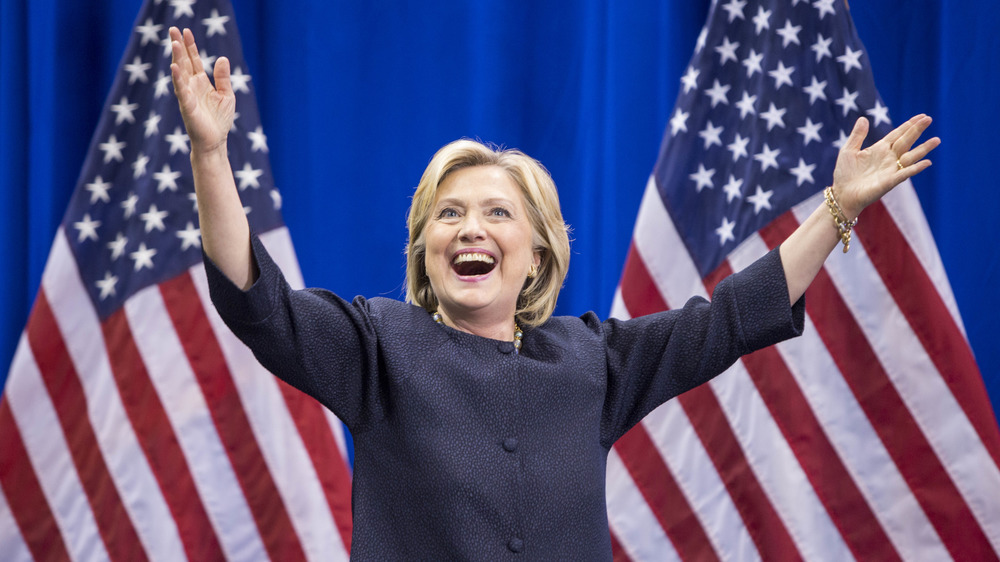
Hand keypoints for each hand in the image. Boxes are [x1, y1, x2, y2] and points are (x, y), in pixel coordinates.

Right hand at [169, 26, 234, 154]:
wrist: (215, 141)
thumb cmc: (219, 119)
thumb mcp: (226, 95)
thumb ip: (223, 78)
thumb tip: (222, 58)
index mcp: (201, 83)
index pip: (193, 60)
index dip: (190, 46)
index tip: (186, 31)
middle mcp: (192, 86)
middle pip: (184, 62)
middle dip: (179, 46)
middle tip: (173, 29)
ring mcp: (188, 95)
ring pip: (180, 73)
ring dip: (177, 58)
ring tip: (174, 43)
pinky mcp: (187, 106)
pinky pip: (181, 90)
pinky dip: (178, 79)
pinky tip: (174, 67)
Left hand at [831, 114, 939, 218]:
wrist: (842, 195)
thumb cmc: (845, 174)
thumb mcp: (848, 151)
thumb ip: (857, 135)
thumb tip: (863, 118)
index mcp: (880, 149)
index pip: (898, 134)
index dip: (909, 125)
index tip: (921, 116)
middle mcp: (888, 158)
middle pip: (906, 141)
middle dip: (917, 130)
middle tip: (929, 119)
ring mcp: (891, 170)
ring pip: (911, 157)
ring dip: (923, 149)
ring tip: (936, 140)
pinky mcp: (889, 182)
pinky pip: (905, 174)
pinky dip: (915, 168)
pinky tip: (926, 162)